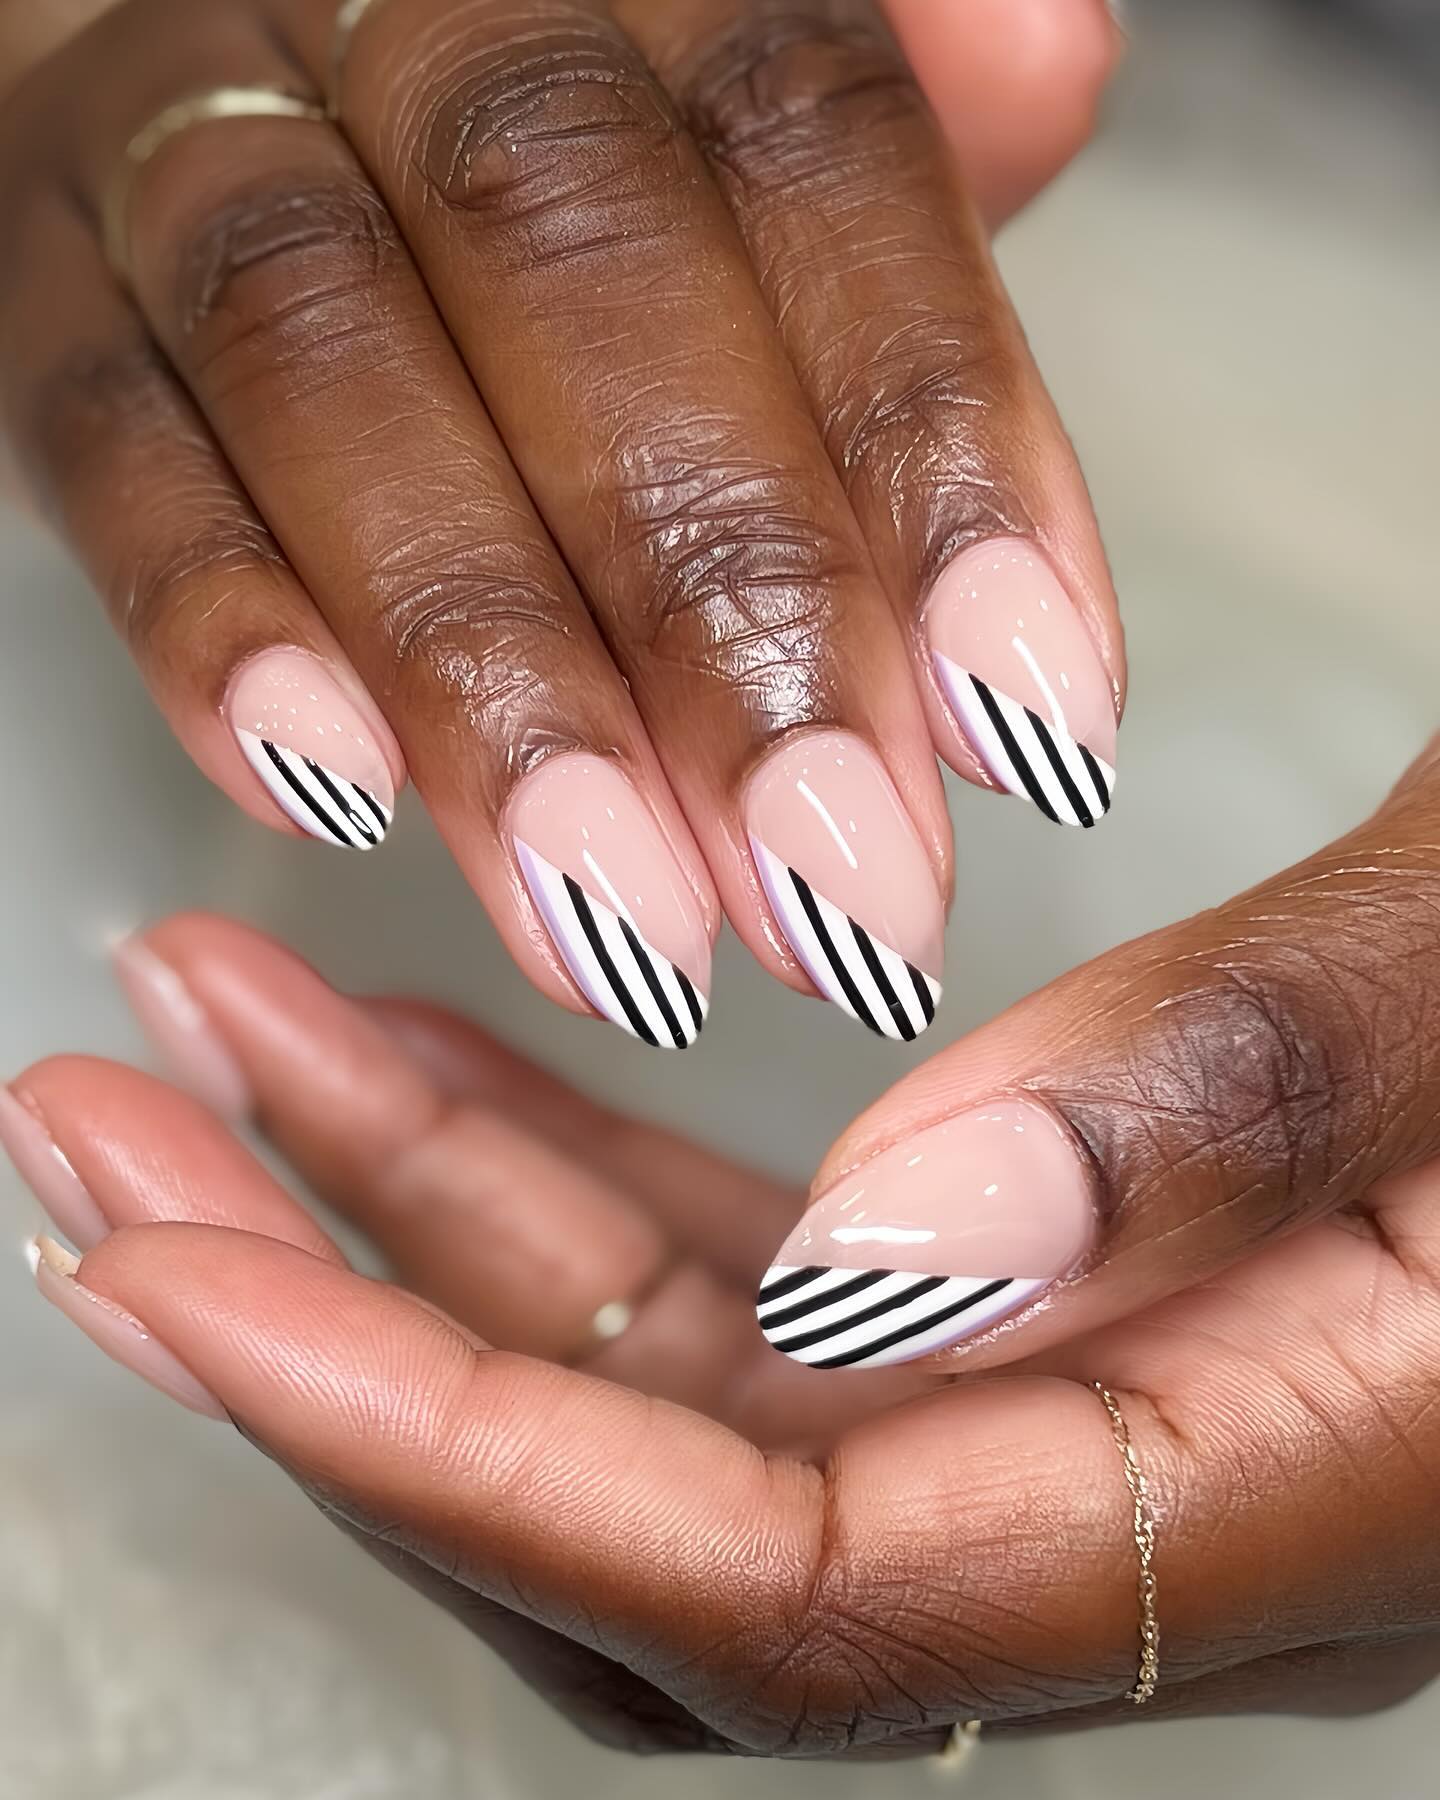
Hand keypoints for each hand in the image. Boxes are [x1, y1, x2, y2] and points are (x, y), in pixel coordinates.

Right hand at [0, 0, 1123, 1045]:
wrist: (250, 78)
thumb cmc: (551, 161)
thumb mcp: (721, 129)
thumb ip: (880, 132)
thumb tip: (1049, 60)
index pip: (808, 145)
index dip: (931, 440)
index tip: (1031, 726)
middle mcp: (393, 10)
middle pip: (571, 258)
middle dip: (725, 609)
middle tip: (837, 890)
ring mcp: (186, 140)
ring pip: (332, 372)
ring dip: (495, 679)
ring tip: (623, 924)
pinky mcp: (43, 293)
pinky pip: (110, 443)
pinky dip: (218, 622)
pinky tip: (335, 797)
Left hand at [11, 735, 1439, 1751]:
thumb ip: (1250, 1103)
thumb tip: (896, 1245)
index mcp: (1281, 1494)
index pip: (771, 1572)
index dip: (447, 1436)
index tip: (178, 1262)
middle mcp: (1138, 1507)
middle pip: (639, 1498)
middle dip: (330, 1309)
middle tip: (100, 1114)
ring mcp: (1069, 1408)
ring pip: (655, 1365)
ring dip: (409, 1195)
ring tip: (202, 1025)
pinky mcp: (1035, 1289)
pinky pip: (737, 1271)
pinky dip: (561, 1155)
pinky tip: (416, 1050)